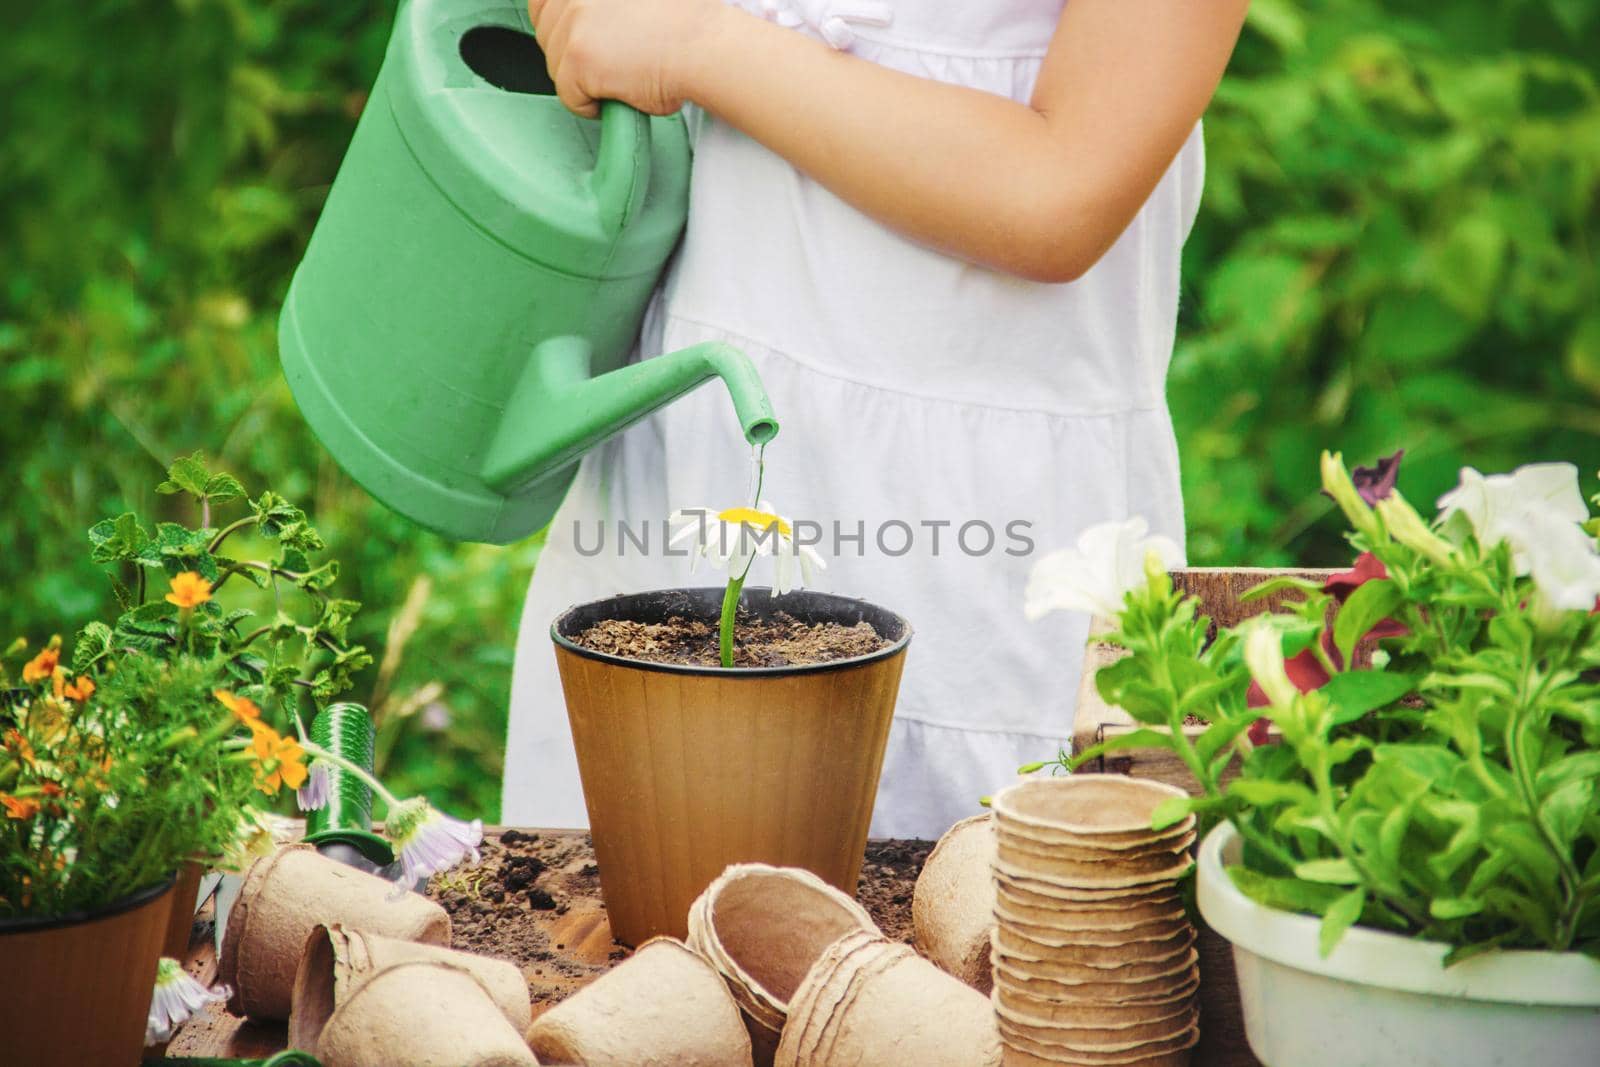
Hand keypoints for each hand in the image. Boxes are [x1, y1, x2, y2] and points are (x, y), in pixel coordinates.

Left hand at [528, 0, 726, 117]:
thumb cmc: (683, 24)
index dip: (559, 25)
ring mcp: (572, 21)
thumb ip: (598, 5)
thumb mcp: (626, 1)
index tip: (577, 40)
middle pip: (546, 35)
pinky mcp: (576, 57)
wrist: (702, 45)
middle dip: (572, 54)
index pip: (543, 2)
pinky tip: (619, 94)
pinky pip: (567, 95)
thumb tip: (578, 23)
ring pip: (556, 66)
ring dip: (583, 80)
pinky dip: (590, 105)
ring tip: (620, 77)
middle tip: (609, 62)